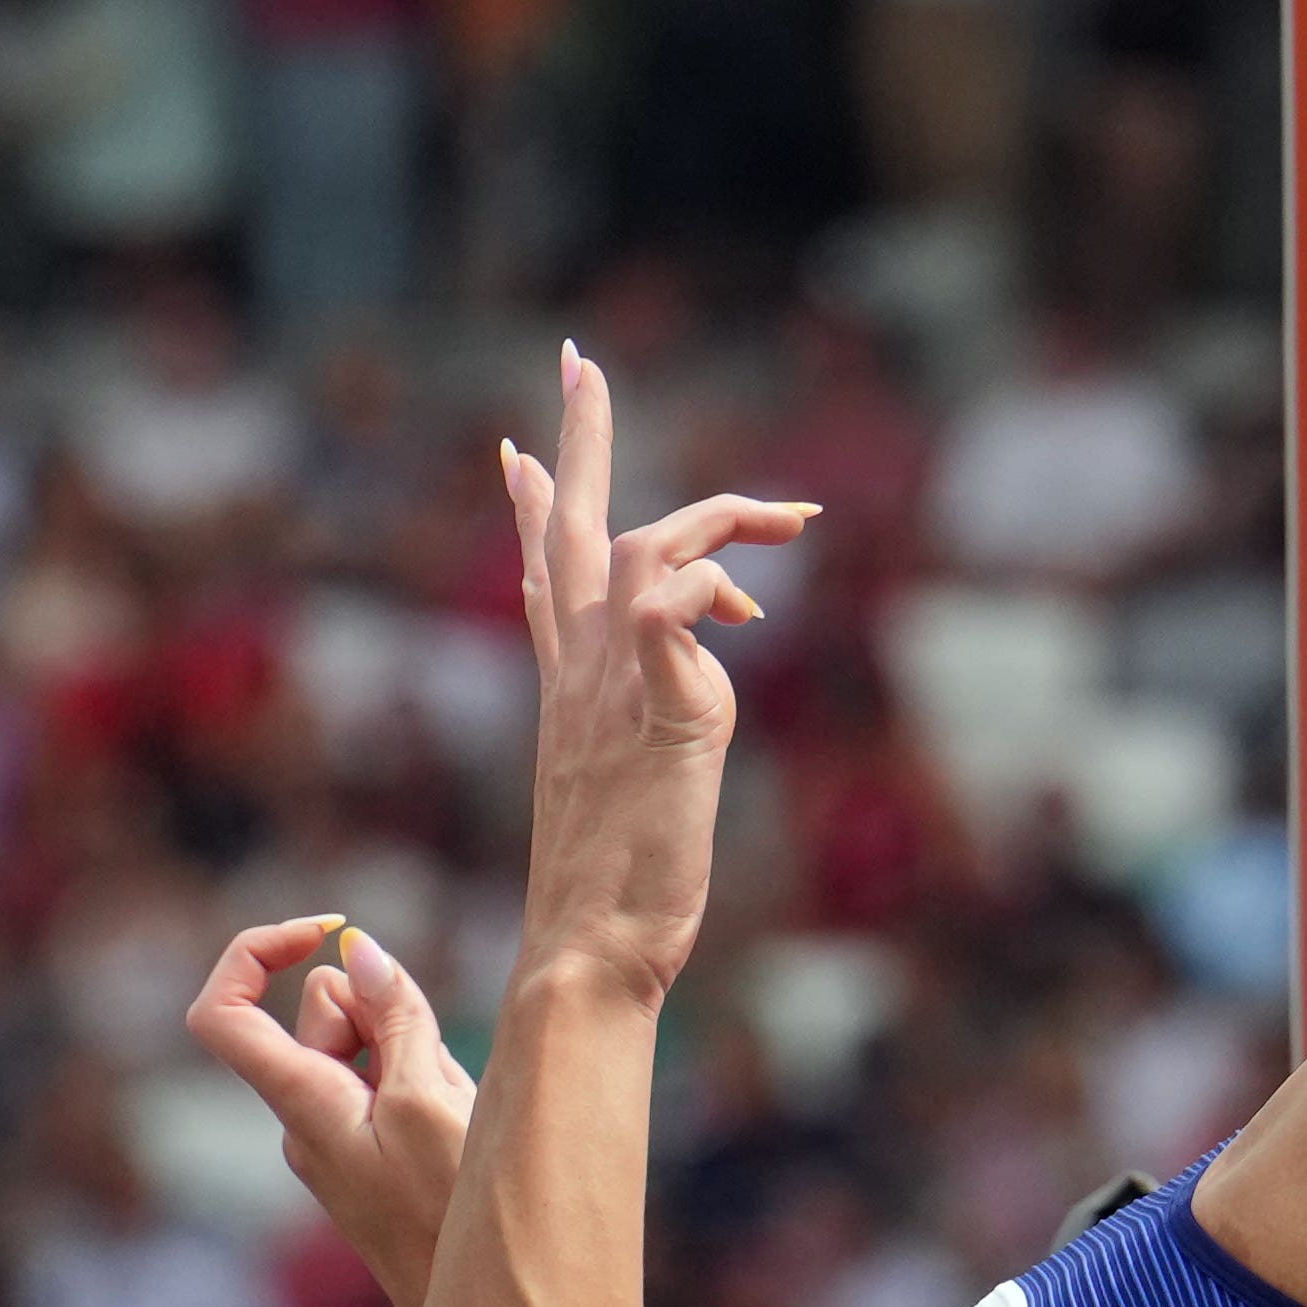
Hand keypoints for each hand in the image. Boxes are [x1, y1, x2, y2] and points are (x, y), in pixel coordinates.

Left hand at [187, 912, 470, 1306]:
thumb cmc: (454, 1220)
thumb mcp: (431, 1100)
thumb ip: (393, 1019)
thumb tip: (357, 953)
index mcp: (301, 1106)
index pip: (223, 1013)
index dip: (257, 953)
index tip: (328, 932)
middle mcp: (304, 1124)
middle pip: (318, 1021)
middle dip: (383, 1014)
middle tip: (440, 1067)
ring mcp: (338, 1146)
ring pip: (364, 1054)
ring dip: (417, 1055)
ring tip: (462, 1115)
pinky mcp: (372, 1163)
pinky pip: (388, 1094)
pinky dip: (427, 1087)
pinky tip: (467, 1131)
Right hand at [495, 342, 811, 1000]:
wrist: (591, 948)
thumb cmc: (615, 894)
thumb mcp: (634, 784)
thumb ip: (660, 713)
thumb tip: (699, 662)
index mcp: (568, 691)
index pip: (544, 578)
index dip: (527, 510)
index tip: (512, 449)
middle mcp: (577, 674)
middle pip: (567, 527)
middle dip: (577, 435)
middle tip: (579, 358)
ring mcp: (609, 687)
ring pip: (640, 544)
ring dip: (718, 515)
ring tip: (793, 521)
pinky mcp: (656, 709)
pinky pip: (672, 607)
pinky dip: (711, 588)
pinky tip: (746, 610)